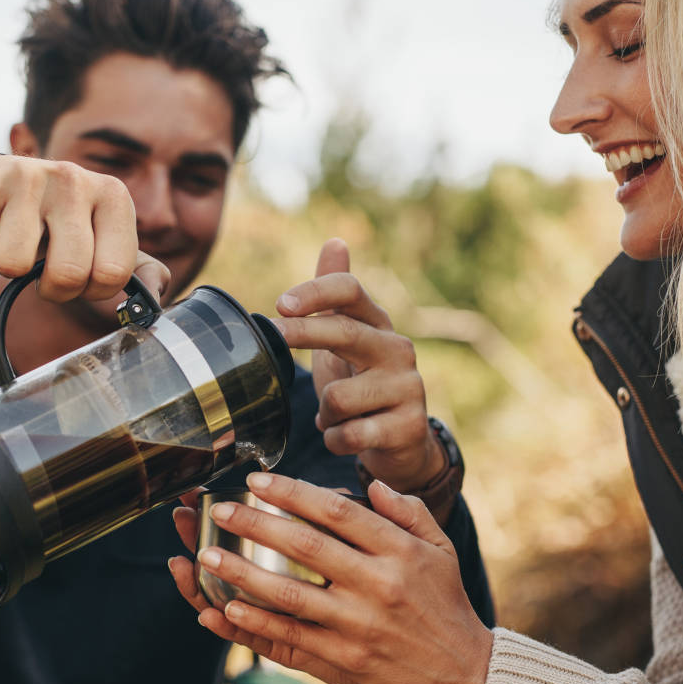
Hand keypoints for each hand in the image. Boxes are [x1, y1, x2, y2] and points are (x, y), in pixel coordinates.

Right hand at [0, 155, 169, 302]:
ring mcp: (27, 177)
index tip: (80, 276)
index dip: (91, 289)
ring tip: (15, 244)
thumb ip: (137, 271)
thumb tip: (155, 296)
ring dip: (9, 270)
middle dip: (52, 289)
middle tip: (43, 270)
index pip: (113, 274)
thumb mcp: (103, 241)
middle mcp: (74, 179)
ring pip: (15, 266)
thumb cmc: (54, 223)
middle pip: (68, 274)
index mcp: (113, 195)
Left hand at [171, 470, 492, 683]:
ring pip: (290, 596)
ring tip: (206, 556)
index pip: (338, 512)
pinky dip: (254, 626)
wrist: (464, 674)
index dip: (293, 493)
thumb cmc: (445, 603)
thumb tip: (370, 484)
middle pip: (306, 547)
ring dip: (242, 574)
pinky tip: (223, 610)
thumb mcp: (440, 548)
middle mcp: (377, 587)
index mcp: (399, 552)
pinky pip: (290, 641)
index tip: (257, 480)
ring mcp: (357, 628)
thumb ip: (407, 510)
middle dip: (256, 525)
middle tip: (220, 509)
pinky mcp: (344, 663)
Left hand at [273, 238, 445, 496]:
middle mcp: (397, 348)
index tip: (281, 304)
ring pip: (339, 396)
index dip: (315, 292)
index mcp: (376, 324)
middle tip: (274, 335)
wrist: (403, 442)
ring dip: (324, 413)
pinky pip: (350, 434)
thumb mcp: (346, 340)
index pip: (349, 290)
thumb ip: (334, 298)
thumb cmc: (363, 385)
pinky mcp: (408, 426)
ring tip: (334, 419)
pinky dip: (336, 440)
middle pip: (345, 332)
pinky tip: (345, 438)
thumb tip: (335, 241)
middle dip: (304, 334)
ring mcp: (407, 387)